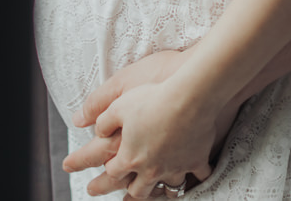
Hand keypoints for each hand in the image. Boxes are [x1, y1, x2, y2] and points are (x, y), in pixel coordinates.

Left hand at [63, 50, 242, 197]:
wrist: (188, 98)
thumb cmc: (151, 99)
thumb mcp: (117, 105)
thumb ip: (102, 120)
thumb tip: (92, 128)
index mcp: (129, 156)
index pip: (113, 171)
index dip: (105, 173)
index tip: (100, 176)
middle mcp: (152, 168)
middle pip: (139, 190)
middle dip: (131, 194)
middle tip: (124, 199)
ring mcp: (175, 167)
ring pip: (168, 189)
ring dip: (162, 192)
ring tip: (159, 193)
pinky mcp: (196, 160)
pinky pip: (198, 175)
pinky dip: (196, 176)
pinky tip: (195, 177)